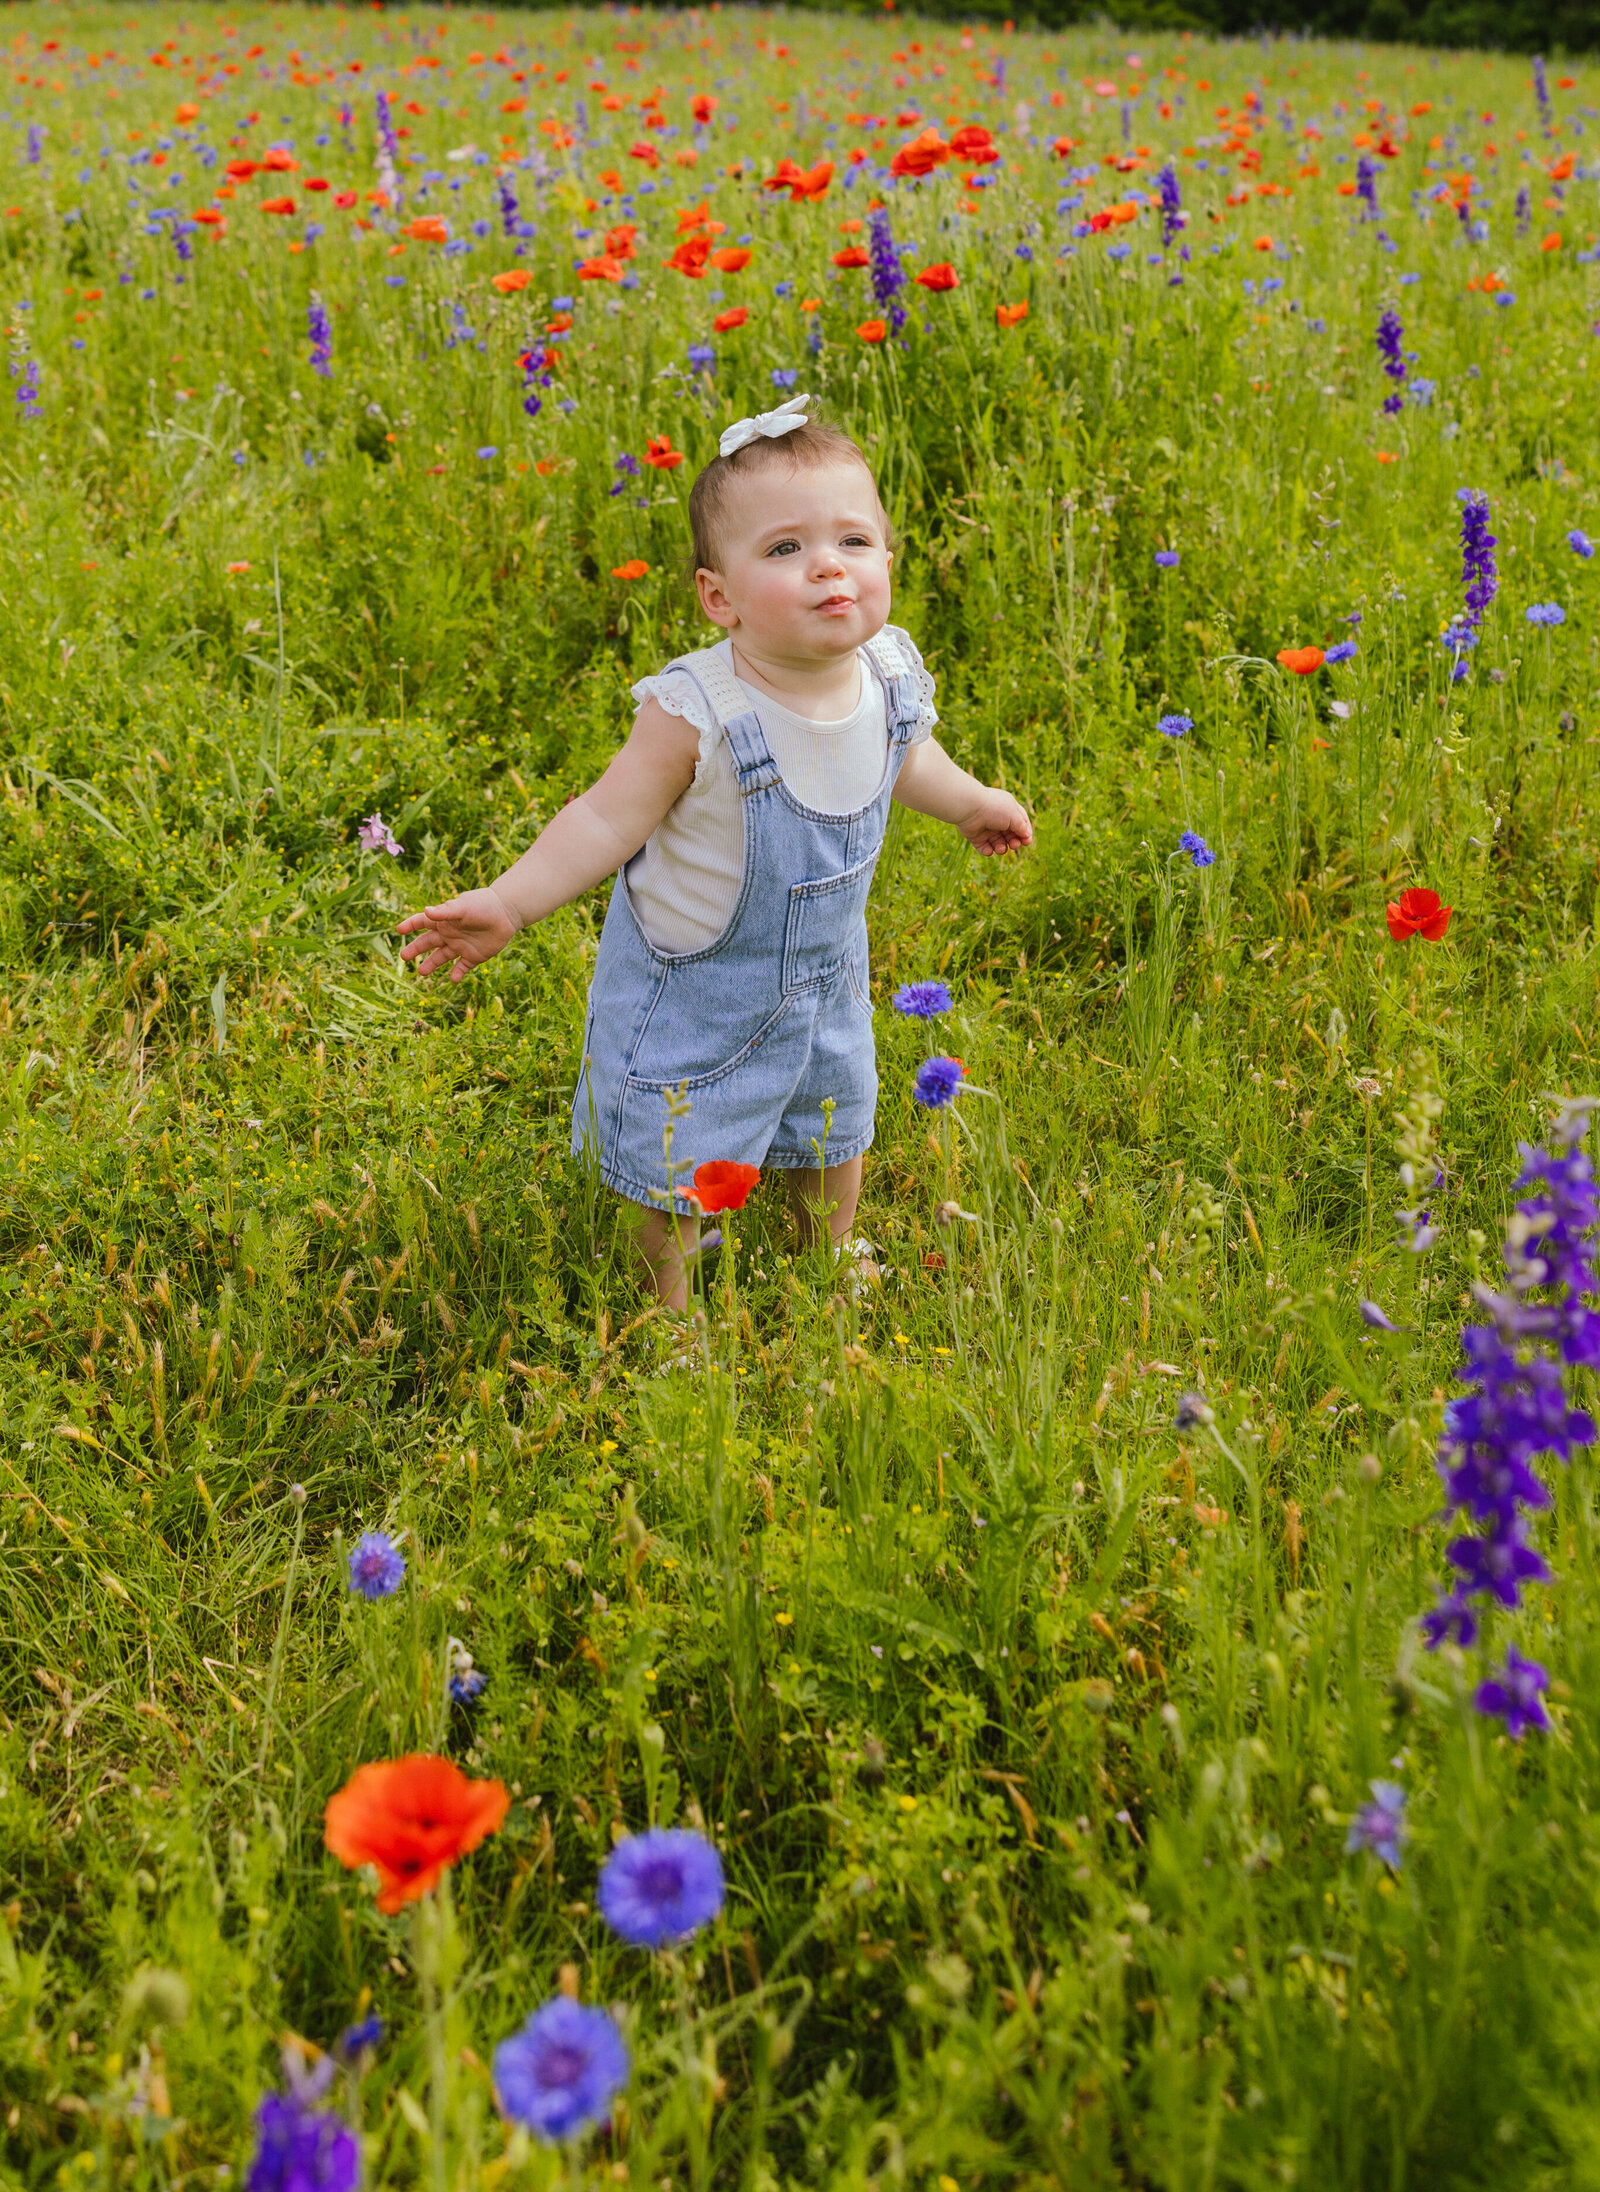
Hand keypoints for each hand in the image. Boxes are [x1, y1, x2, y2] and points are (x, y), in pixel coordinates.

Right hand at [398, 888, 518, 980]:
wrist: (507, 912)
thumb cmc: (483, 905)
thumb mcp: (463, 907)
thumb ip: (445, 912)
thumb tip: (426, 911)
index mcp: (444, 920)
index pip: (422, 922)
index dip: (410, 925)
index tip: (399, 930)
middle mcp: (449, 934)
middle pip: (428, 942)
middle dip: (415, 949)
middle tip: (403, 957)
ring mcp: (461, 946)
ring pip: (442, 957)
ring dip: (431, 964)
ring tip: (421, 972)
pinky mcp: (474, 956)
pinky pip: (463, 967)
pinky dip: (457, 973)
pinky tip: (453, 979)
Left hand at [958, 785, 1032, 857]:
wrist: (970, 808)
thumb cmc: (994, 809)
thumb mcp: (1014, 816)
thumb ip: (1022, 826)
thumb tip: (1027, 835)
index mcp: (1008, 810)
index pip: (1021, 822)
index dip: (1025, 833)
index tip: (1027, 841)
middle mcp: (998, 819)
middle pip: (1010, 835)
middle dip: (1014, 842)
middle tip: (1014, 845)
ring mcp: (986, 828)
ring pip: (998, 843)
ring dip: (1002, 848)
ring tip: (1000, 848)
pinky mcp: (976, 837)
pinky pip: (984, 848)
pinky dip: (988, 851)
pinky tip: (989, 850)